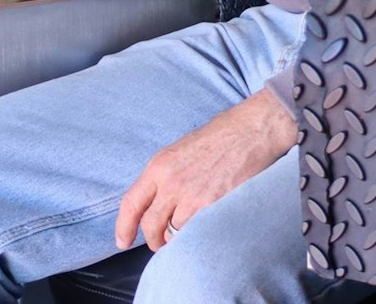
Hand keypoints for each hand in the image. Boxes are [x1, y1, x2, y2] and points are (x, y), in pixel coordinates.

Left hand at [115, 90, 296, 251]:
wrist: (252, 131)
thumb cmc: (221, 136)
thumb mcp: (180, 150)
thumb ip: (164, 177)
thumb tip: (155, 203)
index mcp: (159, 166)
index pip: (131, 204)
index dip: (123, 227)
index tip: (123, 241)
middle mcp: (171, 183)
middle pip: (150, 225)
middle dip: (153, 240)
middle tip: (160, 243)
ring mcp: (192, 196)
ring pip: (174, 232)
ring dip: (179, 237)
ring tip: (187, 232)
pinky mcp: (214, 205)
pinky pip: (197, 231)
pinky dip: (198, 233)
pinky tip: (205, 227)